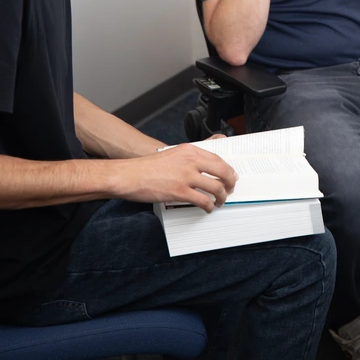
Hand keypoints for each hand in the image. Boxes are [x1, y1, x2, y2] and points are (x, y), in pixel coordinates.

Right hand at [123, 144, 237, 212]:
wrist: (129, 175)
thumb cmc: (147, 167)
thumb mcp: (172, 154)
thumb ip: (189, 157)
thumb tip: (205, 164)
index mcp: (189, 150)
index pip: (217, 158)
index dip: (227, 169)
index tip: (230, 176)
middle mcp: (190, 161)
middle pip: (222, 171)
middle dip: (230, 183)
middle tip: (230, 189)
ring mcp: (186, 177)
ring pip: (216, 188)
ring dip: (222, 197)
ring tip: (220, 201)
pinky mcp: (180, 192)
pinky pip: (203, 201)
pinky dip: (209, 206)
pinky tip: (208, 208)